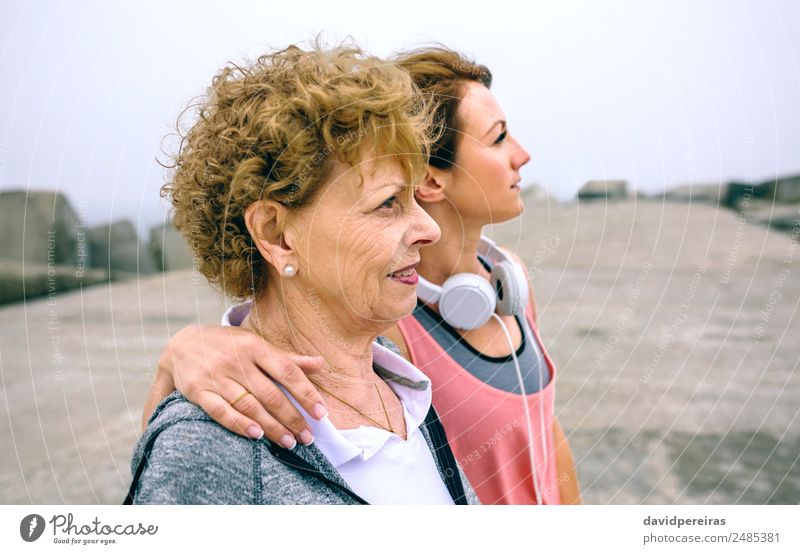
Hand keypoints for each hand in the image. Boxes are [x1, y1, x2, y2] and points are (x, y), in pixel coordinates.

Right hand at [155, 324, 327, 447]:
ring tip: (289, 442)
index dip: (306, 393)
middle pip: (270, 393)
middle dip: (292, 417)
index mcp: (254, 346)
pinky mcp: (198, 391)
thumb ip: (286, 358)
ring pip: (249, 405)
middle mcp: (236, 360)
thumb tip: (321, 363)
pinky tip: (256, 435)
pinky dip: (239, 424)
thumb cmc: (227, 345)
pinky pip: (221, 411)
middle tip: (307, 437)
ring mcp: (216, 376)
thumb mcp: (255, 343)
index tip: (321, 413)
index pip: (287, 371)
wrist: (180, 344)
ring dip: (271, 426)